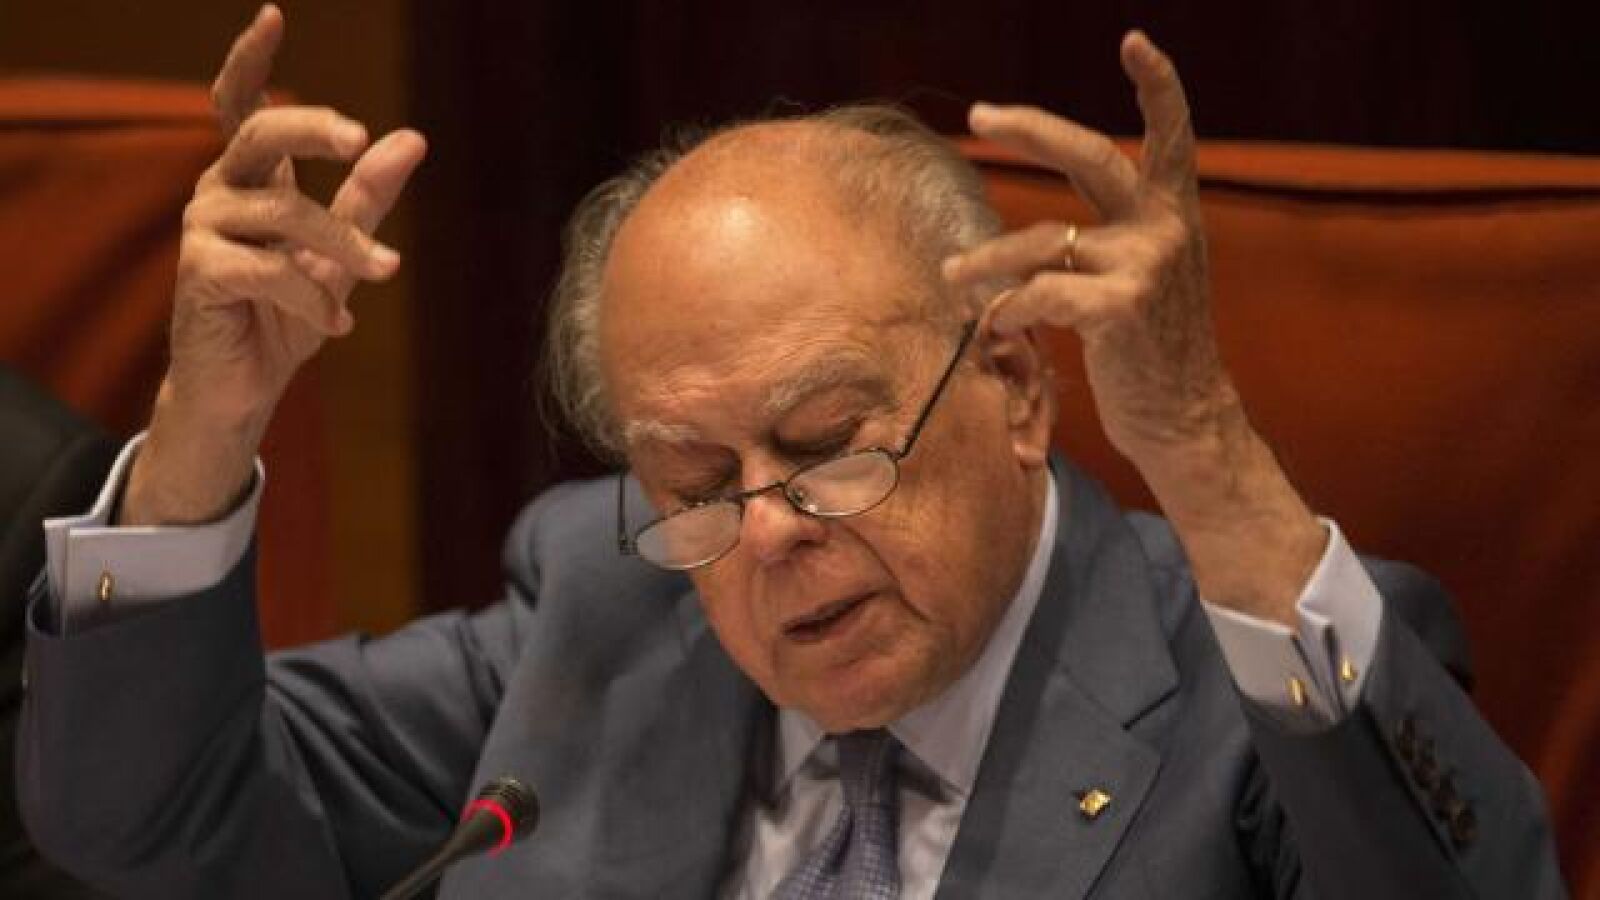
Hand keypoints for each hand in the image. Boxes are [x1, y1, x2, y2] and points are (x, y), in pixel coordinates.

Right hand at [121, 4, 426, 525]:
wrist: (247, 387)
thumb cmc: (288, 314)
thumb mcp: (341, 253)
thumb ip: (370, 197)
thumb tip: (413, 138)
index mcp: (252, 179)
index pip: (241, 105)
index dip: (250, 59)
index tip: (273, 14)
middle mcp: (221, 192)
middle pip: (258, 134)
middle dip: (310, 128)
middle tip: (357, 136)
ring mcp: (204, 231)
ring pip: (284, 213)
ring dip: (342, 246)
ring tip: (379, 276)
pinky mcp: (199, 274)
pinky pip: (269, 268)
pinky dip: (313, 295)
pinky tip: (336, 325)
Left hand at [943, 32, 1322, 623]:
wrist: (1185, 420)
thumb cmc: (1152, 351)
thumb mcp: (1149, 278)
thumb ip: (1112, 238)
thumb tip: (1032, 234)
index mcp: (1175, 213)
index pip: (1172, 134)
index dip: (1156, 84)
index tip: (1133, 40)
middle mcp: (1165, 228)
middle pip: (1090, 156)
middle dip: (1031, 128)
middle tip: (982, 115)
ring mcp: (1145, 266)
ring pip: (1038, 241)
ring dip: (985, 262)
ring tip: (954, 275)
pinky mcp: (1118, 309)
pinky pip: (1035, 295)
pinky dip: (1004, 310)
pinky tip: (996, 327)